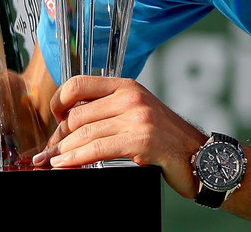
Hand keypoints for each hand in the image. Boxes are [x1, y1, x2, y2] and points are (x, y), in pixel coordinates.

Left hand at [33, 76, 206, 198]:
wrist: (198, 155)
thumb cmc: (164, 137)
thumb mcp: (136, 113)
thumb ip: (108, 111)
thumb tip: (69, 125)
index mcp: (127, 86)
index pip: (79, 84)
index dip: (59, 102)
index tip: (56, 120)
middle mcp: (132, 97)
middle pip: (78, 114)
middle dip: (59, 137)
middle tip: (52, 152)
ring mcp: (138, 117)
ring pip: (84, 133)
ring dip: (63, 152)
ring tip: (53, 162)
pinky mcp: (141, 140)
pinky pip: (97, 149)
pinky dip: (76, 159)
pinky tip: (65, 166)